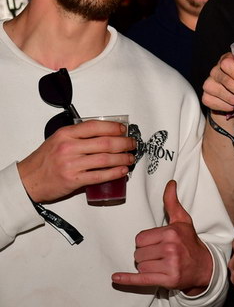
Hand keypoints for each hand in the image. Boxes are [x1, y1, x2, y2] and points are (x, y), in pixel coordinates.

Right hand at [17, 120, 134, 202]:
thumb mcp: (58, 139)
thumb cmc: (44, 160)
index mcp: (66, 134)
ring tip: (130, 158)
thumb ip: (78, 135)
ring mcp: (72, 164)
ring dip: (122, 158)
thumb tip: (105, 133)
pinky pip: (99, 175)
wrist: (27, 180)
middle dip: (124, 143)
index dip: (114, 127)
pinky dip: (114, 173)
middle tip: (132, 144)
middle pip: (105, 143)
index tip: (123, 130)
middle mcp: (69, 148)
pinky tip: (122, 171)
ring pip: (105, 159)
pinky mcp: (74, 180)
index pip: (95, 126)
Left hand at [112, 180, 212, 295]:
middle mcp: (171, 248)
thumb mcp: (182, 220)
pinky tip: (115, 278)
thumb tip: (170, 183)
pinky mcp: (168, 280)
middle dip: (145, 254)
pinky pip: (141, 280)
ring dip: (146, 266)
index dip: (145, 242)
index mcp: (171, 232)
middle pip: (138, 253)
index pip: (140, 238)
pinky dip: (127, 280)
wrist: (203, 266)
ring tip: (160, 264)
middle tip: (159, 254)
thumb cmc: (190, 241)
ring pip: (140, 266)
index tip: (156, 243)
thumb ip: (172, 202)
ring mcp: (170, 265)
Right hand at [201, 52, 233, 113]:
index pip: (228, 63)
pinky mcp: (205, 96)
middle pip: (226, 81)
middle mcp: (216, 70)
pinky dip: (226, 107)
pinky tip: (233, 107)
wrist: (231, 95)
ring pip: (221, 93)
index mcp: (228, 60)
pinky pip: (214, 103)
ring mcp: (209, 83)